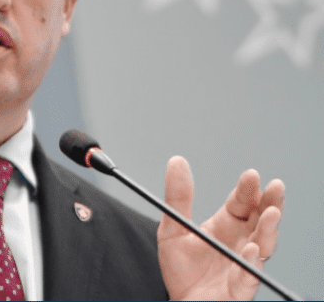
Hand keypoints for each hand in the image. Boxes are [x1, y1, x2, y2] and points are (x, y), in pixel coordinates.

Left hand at [158, 156, 284, 300]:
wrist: (181, 301)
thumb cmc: (181, 267)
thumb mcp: (173, 228)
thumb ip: (177, 198)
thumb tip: (176, 161)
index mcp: (226, 225)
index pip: (242, 203)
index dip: (247, 189)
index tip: (251, 174)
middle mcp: (240, 242)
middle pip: (261, 219)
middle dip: (270, 202)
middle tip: (274, 186)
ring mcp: (243, 263)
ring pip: (264, 244)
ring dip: (269, 229)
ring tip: (271, 213)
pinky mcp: (240, 286)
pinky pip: (249, 274)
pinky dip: (251, 262)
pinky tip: (252, 249)